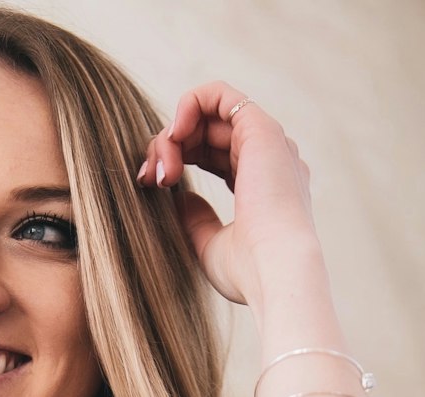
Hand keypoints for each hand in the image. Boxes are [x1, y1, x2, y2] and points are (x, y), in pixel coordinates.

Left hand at [137, 80, 322, 307]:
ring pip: (207, 115)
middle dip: (168, 149)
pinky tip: (174, 132)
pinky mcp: (261, 129)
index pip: (210, 155)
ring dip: (173, 135)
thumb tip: (178, 195)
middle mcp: (267, 159)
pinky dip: (189, 104)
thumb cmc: (248, 273)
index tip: (151, 186)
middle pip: (204, 134)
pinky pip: (219, 94)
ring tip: (162, 169)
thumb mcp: (210, 246)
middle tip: (149, 178)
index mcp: (261, 185)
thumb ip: (195, 219)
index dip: (176, 162)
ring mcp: (266, 142)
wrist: (276, 274)